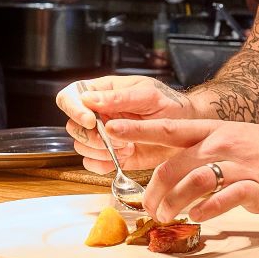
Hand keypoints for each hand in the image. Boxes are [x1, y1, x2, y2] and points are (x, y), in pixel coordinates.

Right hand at [56, 75, 194, 172]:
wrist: (187, 129)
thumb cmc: (170, 105)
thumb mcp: (148, 96)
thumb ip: (119, 98)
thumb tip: (88, 99)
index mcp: (104, 92)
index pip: (71, 96)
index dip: (74, 109)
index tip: (91, 121)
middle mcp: (98, 114)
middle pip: (73, 125)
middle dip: (91, 136)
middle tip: (115, 138)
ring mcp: (103, 135)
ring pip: (80, 146)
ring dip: (101, 151)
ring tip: (127, 146)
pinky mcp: (110, 155)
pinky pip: (91, 164)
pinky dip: (103, 164)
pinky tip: (122, 157)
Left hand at [104, 117, 258, 223]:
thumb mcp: (230, 139)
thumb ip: (200, 152)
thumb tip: (169, 172)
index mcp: (213, 131)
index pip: (169, 128)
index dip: (138, 128)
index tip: (110, 128)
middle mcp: (222, 145)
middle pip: (175, 164)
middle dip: (154, 189)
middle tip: (147, 207)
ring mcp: (239, 165)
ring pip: (193, 182)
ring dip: (173, 203)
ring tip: (166, 216)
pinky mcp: (255, 187)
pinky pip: (223, 199)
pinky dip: (205, 210)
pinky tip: (196, 217)